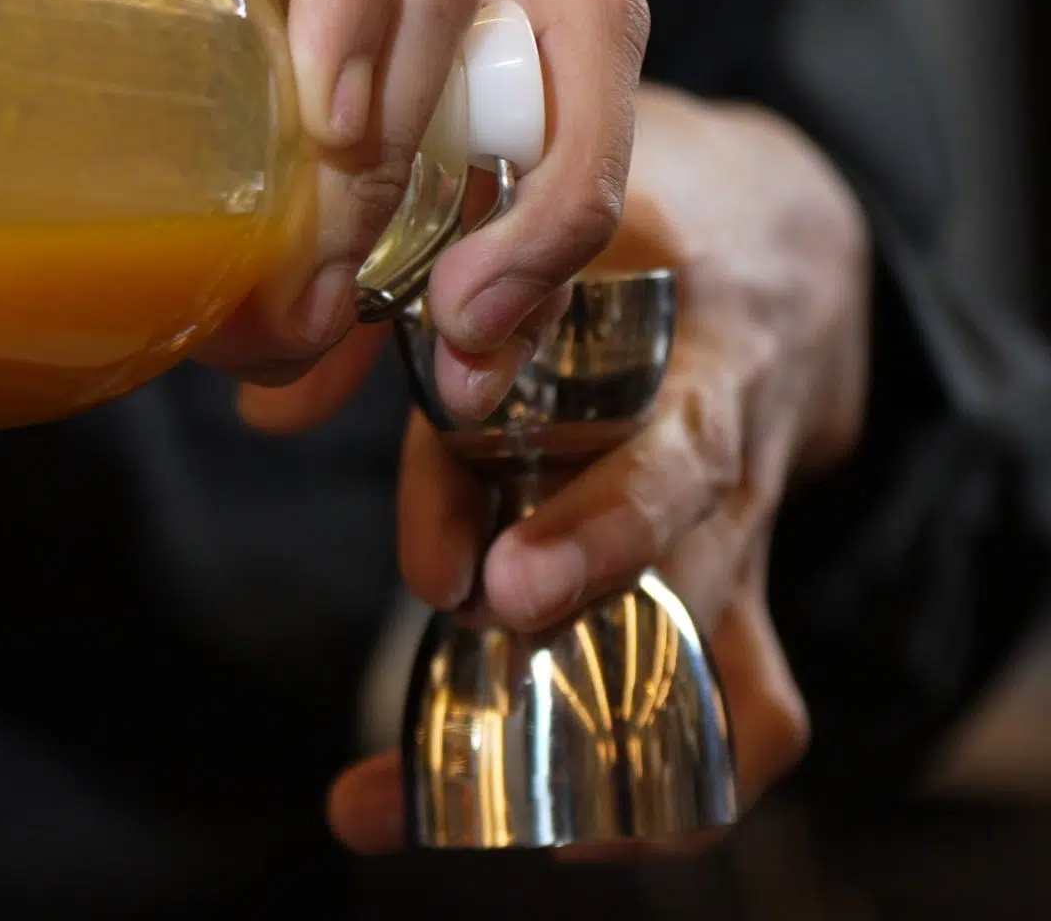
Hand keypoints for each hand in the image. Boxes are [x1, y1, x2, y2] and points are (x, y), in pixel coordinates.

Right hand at [0, 0, 644, 422]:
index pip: (585, 57)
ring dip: (398, 138)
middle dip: (490, 200)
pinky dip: (342, 1)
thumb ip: (282, 284)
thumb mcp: (223, 208)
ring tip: (311, 234)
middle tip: (378, 308)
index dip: (571, 201)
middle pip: (552, 19)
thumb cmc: (90, 91)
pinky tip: (312, 102)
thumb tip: (303, 376)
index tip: (476, 337)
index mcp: (434, 4)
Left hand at [326, 84, 873, 854]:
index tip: (450, 420)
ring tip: (467, 795)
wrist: (785, 248)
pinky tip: (578, 835)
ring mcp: (742, 505)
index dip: (519, 363)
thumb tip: (266, 414)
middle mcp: (712, 400)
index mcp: (656, 278)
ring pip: (710, 612)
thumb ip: (388, 304)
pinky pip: (758, 700)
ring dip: (598, 703)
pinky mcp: (751, 584)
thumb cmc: (622, 228)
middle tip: (494, 595)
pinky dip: (684, 785)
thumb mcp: (516, 214)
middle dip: (590, 541)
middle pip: (676, 476)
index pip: (589, 318)